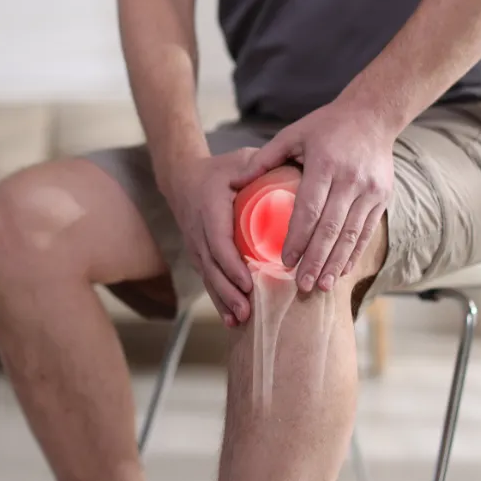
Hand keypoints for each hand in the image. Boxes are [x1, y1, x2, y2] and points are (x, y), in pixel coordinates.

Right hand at [163, 149, 256, 327]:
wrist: (183, 178)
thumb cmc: (219, 170)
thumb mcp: (240, 161)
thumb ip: (262, 166)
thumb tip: (296, 168)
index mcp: (209, 209)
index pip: (218, 241)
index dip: (231, 265)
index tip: (247, 281)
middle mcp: (198, 230)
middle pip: (211, 267)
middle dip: (228, 291)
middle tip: (247, 310)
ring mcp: (196, 245)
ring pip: (208, 277)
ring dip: (223, 300)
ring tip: (241, 320)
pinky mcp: (199, 255)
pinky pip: (208, 279)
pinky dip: (219, 299)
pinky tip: (232, 319)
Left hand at [232, 101, 394, 292]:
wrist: (373, 115)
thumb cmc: (326, 125)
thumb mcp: (293, 133)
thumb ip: (266, 157)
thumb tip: (236, 180)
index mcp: (324, 164)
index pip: (309, 208)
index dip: (298, 238)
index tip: (286, 261)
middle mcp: (350, 180)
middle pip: (331, 228)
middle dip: (317, 260)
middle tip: (303, 285)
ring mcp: (370, 190)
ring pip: (352, 234)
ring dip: (336, 263)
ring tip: (323, 286)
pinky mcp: (382, 197)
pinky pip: (367, 231)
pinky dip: (355, 253)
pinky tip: (343, 271)